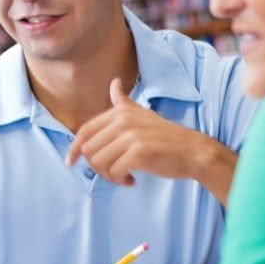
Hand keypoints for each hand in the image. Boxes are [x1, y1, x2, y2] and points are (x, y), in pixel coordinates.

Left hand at [66, 78, 218, 186]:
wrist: (194, 151)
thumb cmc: (166, 137)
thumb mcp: (143, 114)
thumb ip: (123, 103)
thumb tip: (114, 83)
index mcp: (120, 112)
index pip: (85, 131)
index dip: (74, 149)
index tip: (70, 163)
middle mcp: (122, 121)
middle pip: (89, 150)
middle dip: (96, 167)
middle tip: (113, 172)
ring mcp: (131, 136)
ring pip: (99, 163)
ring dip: (109, 176)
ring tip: (123, 177)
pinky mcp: (139, 153)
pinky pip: (114, 172)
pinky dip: (120, 180)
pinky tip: (132, 180)